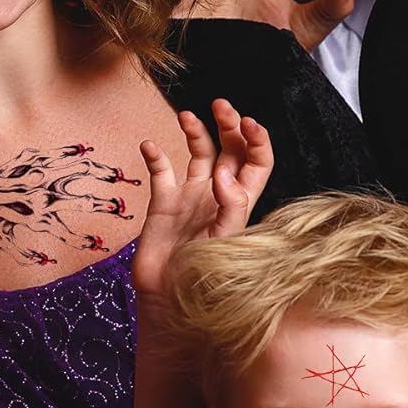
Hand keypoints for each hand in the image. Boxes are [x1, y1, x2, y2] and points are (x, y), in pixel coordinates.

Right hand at [133, 100, 272, 301]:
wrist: (168, 300)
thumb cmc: (203, 279)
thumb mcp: (226, 242)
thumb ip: (231, 207)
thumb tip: (224, 173)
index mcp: (241, 202)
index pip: (257, 163)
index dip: (257, 140)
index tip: (248, 122)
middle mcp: (218, 194)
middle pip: (230, 150)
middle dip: (229, 125)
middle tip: (221, 106)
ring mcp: (191, 196)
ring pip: (199, 153)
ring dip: (196, 131)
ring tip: (187, 116)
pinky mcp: (163, 203)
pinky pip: (161, 172)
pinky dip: (154, 156)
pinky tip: (150, 146)